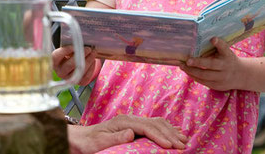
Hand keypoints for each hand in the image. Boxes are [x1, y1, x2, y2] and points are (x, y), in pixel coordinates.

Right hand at [52, 45, 97, 85]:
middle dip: (80, 56)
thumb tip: (79, 41)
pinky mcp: (79, 83)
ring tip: (93, 53)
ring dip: (88, 61)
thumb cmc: (69, 54)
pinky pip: (86, 76)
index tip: (75, 45)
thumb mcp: (67, 49)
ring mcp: (69, 79)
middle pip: (70, 65)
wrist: (74, 64)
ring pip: (79, 71)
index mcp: (54, 62)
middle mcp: (60, 72)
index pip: (56, 56)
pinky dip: (91, 68)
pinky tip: (93, 61)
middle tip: (88, 49)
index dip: (65, 50)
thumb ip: (70, 45)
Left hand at [68, 115, 187, 152]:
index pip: (146, 127)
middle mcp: (129, 119)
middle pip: (154, 123)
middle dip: (170, 134)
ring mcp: (132, 121)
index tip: (170, 146)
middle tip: (182, 145)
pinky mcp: (134, 127)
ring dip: (171, 131)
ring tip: (183, 140)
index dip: (159, 136)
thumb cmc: (89, 142)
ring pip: (157, 123)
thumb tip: (131, 132)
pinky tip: (174, 134)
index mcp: (123, 121)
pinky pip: (154, 126)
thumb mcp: (99, 142)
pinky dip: (166, 129)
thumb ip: (115, 137)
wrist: (81, 139)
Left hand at [180, 37, 243, 90]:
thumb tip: (200, 40)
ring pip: (204, 76)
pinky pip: (203, 82)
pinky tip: (187, 71)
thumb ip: (216, 47)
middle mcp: (225, 67)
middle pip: (211, 65)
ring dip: (191, 71)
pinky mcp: (217, 86)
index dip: (219, 43)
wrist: (241, 75)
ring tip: (182, 66)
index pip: (224, 48)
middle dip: (198, 63)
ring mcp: (222, 78)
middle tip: (187, 60)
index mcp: (227, 55)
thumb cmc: (228, 59)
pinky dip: (194, 76)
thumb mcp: (226, 52)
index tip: (213, 39)